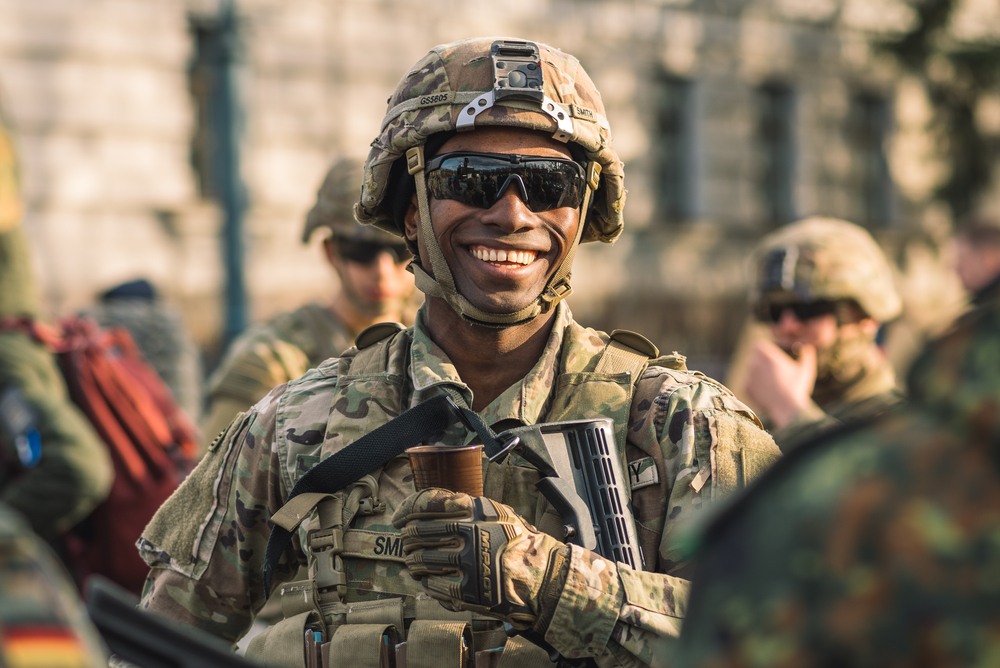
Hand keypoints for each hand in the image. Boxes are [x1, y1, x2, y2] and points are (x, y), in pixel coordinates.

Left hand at [391, 488, 569, 630]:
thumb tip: (430, 504)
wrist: (540, 575)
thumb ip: (466, 506)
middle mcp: (468, 532)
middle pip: (418, 534)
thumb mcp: (495, 512)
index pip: (426, 503)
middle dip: (408, 541)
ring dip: (414, 563)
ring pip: (422, 560)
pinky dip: (428, 584)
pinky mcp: (470, 590)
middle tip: (408, 546)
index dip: (406, 511)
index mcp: (473, 509)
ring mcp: (468, 561)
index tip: (399, 519)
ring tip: (414, 564)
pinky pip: (435, 586)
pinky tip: (429, 582)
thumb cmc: (517, 542)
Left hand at [745, 340, 816, 427]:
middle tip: (771, 372)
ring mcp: (748, 376)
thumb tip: (808, 348)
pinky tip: (767, 393)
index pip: (757, 347)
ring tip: (771, 385)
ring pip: (750, 372)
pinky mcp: (745, 388)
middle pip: (753, 358)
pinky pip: (748, 384)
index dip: (763, 352)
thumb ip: (806, 356)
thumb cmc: (797, 388)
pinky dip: (755, 388)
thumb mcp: (806, 370)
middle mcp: (754, 363)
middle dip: (760, 363)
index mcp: (767, 355)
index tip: (769, 358)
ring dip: (757, 375)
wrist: (787, 410)